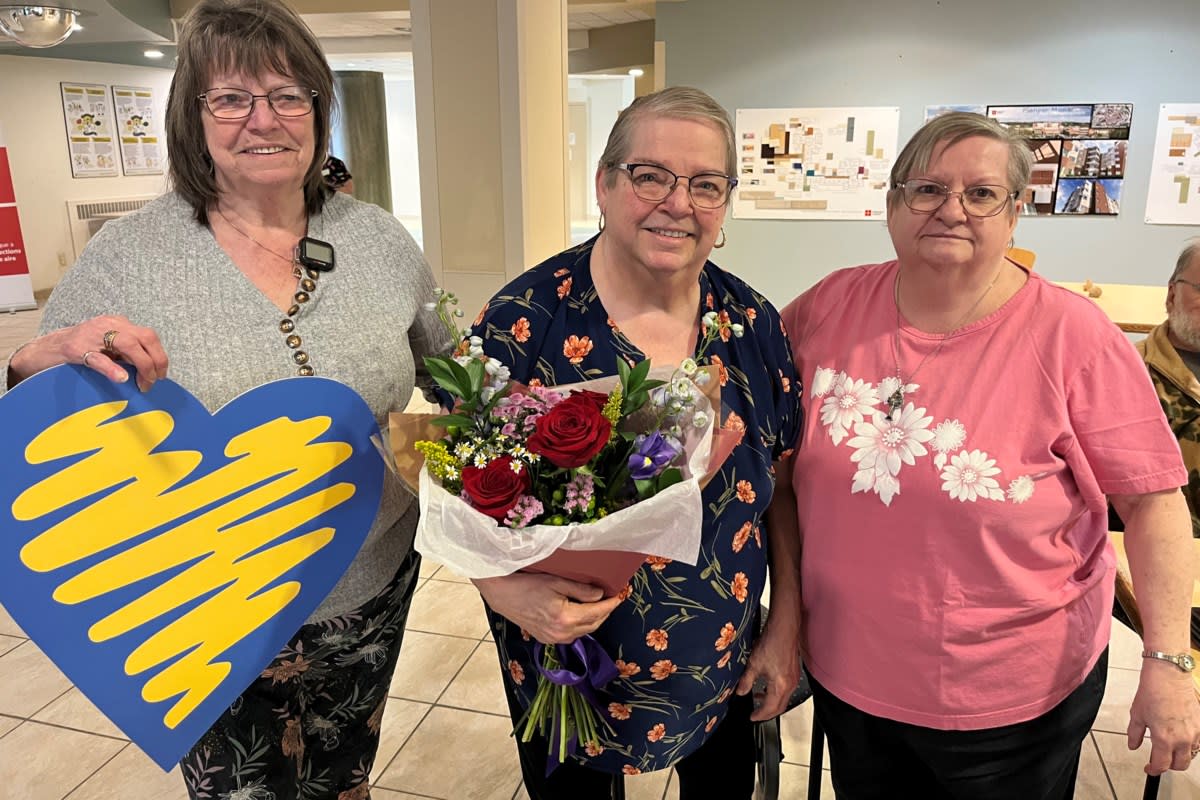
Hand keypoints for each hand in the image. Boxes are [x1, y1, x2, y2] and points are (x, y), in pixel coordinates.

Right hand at [9, 315, 167, 391]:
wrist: (44, 349)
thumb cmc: (80, 350)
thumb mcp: (108, 348)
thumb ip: (128, 354)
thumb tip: (152, 370)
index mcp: (117, 323)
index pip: (149, 336)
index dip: (159, 356)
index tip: (161, 375)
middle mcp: (107, 325)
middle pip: (144, 337)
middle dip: (156, 360)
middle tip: (154, 381)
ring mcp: (91, 335)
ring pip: (127, 343)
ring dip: (142, 365)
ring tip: (143, 383)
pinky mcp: (75, 348)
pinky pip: (97, 358)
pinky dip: (112, 368)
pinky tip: (121, 378)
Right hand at [472, 572, 623, 643]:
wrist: (502, 594)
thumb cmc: (527, 584)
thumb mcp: (557, 582)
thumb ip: (581, 590)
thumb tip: (600, 594)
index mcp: (565, 619)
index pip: (597, 613)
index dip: (611, 603)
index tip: (621, 594)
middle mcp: (561, 633)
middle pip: (593, 625)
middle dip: (605, 612)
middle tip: (612, 598)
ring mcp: (553, 639)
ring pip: (583, 631)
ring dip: (593, 619)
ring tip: (599, 604)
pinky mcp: (546, 639)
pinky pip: (571, 634)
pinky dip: (580, 625)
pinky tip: (581, 614)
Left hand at [735, 615, 801, 721]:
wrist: (784, 628)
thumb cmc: (772, 642)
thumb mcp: (753, 664)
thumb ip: (746, 681)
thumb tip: (740, 691)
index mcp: (780, 686)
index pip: (770, 708)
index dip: (760, 715)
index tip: (752, 717)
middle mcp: (790, 684)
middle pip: (780, 707)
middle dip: (767, 713)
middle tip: (756, 713)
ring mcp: (794, 678)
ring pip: (784, 698)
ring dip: (772, 702)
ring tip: (759, 698)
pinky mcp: (794, 672)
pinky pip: (786, 689)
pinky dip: (776, 692)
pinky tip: (767, 685)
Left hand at [1127, 661, 1199, 773]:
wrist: (1169, 675)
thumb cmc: (1153, 691)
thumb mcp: (1137, 714)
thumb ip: (1135, 733)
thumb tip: (1133, 745)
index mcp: (1164, 738)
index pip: (1161, 765)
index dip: (1153, 770)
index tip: (1149, 768)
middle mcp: (1183, 738)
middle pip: (1180, 765)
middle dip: (1169, 766)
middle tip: (1159, 760)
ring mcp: (1195, 732)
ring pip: (1191, 755)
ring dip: (1181, 756)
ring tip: (1170, 749)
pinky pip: (1198, 742)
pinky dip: (1190, 745)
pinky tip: (1181, 738)